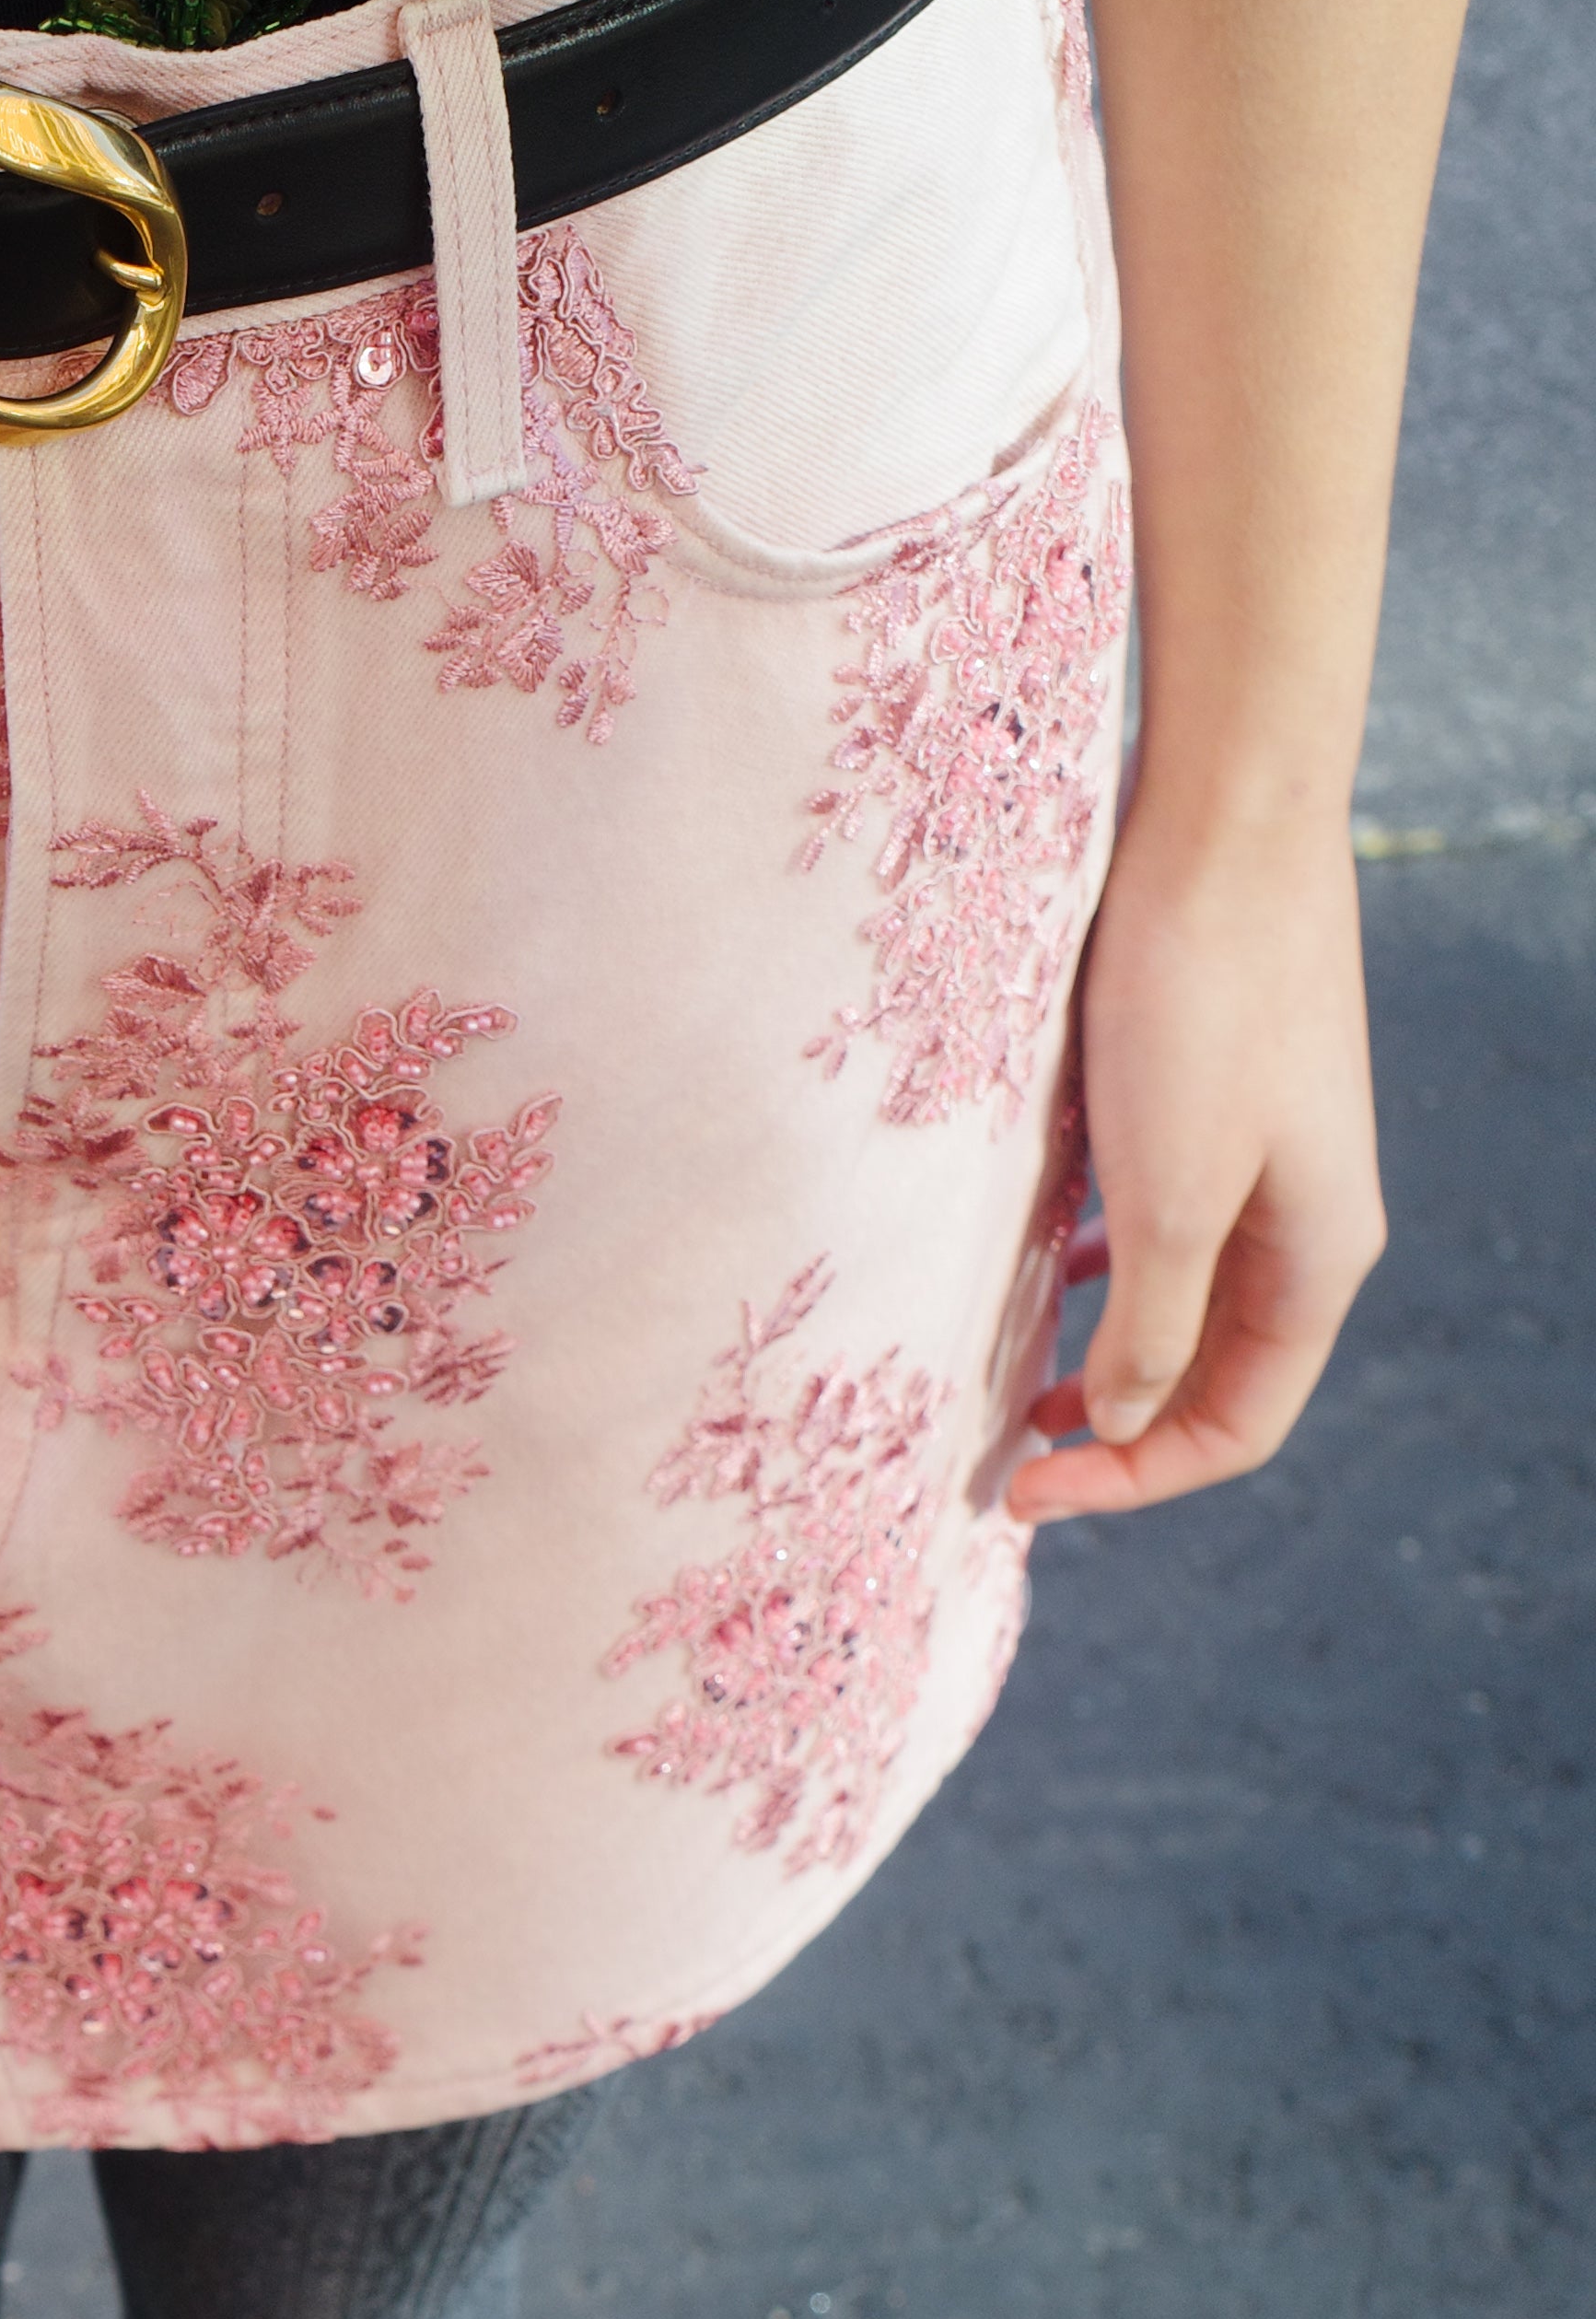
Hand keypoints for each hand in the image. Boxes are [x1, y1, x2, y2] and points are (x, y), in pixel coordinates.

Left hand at [1006, 792, 1384, 1525]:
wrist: (1223, 822)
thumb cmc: (1200, 1005)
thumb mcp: (1168, 1195)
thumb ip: (1149, 1323)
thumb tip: (1120, 1416)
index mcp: (1317, 1259)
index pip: (1235, 1424)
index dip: (1130, 1479)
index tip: (1016, 1496)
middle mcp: (1302, 1218)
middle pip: (1213, 1372)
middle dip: (1116, 1424)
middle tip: (1000, 1452)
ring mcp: (1260, 1154)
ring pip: (1182, 1295)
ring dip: (1104, 1346)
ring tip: (1010, 1375)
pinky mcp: (1210, 1096)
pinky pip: (1159, 1218)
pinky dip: (1099, 1262)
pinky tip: (1039, 1258)